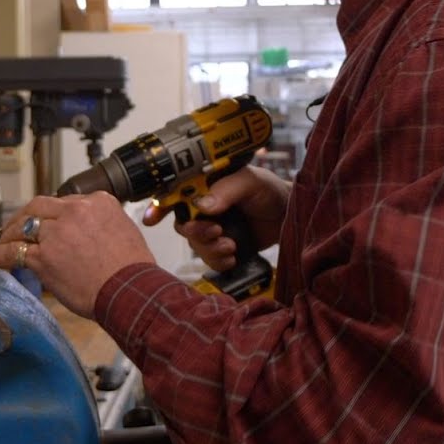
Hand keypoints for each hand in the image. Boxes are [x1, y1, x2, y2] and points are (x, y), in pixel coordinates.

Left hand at [0, 192, 153, 318]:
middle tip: (17, 227)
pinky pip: (14, 251)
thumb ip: (103, 225)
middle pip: (40, 206)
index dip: (54, 214)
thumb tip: (90, 234)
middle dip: (25, 216)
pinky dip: (0, 255)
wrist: (130, 291)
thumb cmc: (133, 270)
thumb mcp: (124, 231)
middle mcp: (76, 211)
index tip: (48, 223)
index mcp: (99, 202)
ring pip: (23, 225)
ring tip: (3, 242)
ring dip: (10, 234)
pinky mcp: (43, 257)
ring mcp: (57, 233)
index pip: (67, 202)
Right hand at [142, 165, 289, 271]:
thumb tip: (203, 204)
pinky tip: (232, 257)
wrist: (289, 215)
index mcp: (205, 185)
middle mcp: (204, 206)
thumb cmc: (270, 191)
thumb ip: (228, 190)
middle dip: (196, 232)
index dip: (160, 205)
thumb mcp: (251, 182)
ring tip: (231, 245)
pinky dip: (218, 261)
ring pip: (195, 244)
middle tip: (216, 232)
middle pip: (182, 223)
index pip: (176, 193)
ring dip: (210, 248)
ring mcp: (212, 228)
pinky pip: (208, 259)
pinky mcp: (221, 246)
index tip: (153, 218)